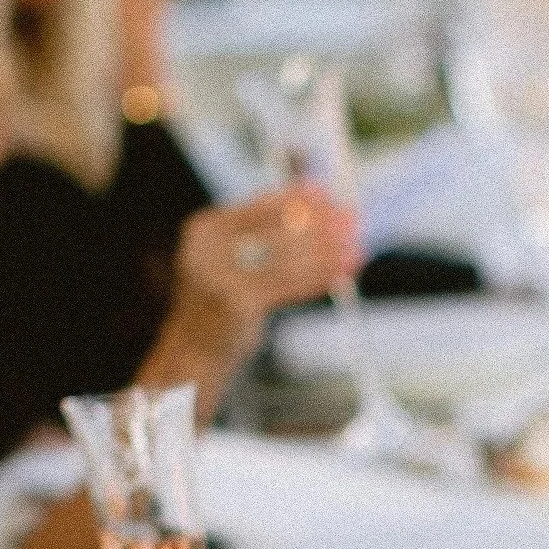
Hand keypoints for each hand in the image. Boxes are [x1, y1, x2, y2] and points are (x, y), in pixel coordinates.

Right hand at [150, 186, 359, 393]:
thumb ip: (262, 235)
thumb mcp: (230, 260)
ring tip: (355, 247)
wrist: (193, 353)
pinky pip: (291, 286)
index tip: (327, 194)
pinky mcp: (240, 304)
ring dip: (328, 252)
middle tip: (352, 219)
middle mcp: (209, 248)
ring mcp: (222, 276)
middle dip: (321, 222)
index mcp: (206, 229)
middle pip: (278, 228)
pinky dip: (321, 277)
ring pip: (289, 258)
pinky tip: (343, 272)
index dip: (297, 198)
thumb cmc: (220, 305)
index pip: (259, 205)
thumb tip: (310, 208)